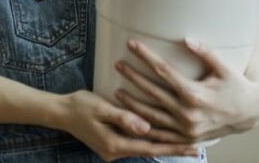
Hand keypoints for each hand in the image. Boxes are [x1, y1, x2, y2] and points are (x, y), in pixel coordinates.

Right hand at [59, 89, 200, 161]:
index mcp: (115, 144)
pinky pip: (137, 142)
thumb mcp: (101, 109)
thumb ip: (123, 118)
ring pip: (145, 147)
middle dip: (175, 148)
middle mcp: (116, 151)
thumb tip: (146, 127)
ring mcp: (114, 149)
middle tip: (198, 148)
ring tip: (187, 142)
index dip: (173, 147)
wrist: (60, 113)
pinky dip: (152, 140)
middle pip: (151, 150)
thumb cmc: (80, 107)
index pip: (151, 148)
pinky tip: (164, 136)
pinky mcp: (113, 143)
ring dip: (165, 144)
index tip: (193, 147)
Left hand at [114, 38, 258, 143]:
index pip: (163, 71)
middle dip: (133, 77)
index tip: (132, 44)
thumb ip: (206, 52)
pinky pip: (160, 133)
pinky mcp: (185, 137)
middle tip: (118, 64)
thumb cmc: (236, 86)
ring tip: (116, 91)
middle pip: (153, 92)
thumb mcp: (224, 68)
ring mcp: (185, 128)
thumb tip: (186, 39)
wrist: (248, 113)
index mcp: (196, 93)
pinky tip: (131, 119)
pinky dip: (144, 126)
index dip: (146, 56)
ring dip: (132, 104)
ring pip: (151, 115)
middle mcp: (188, 113)